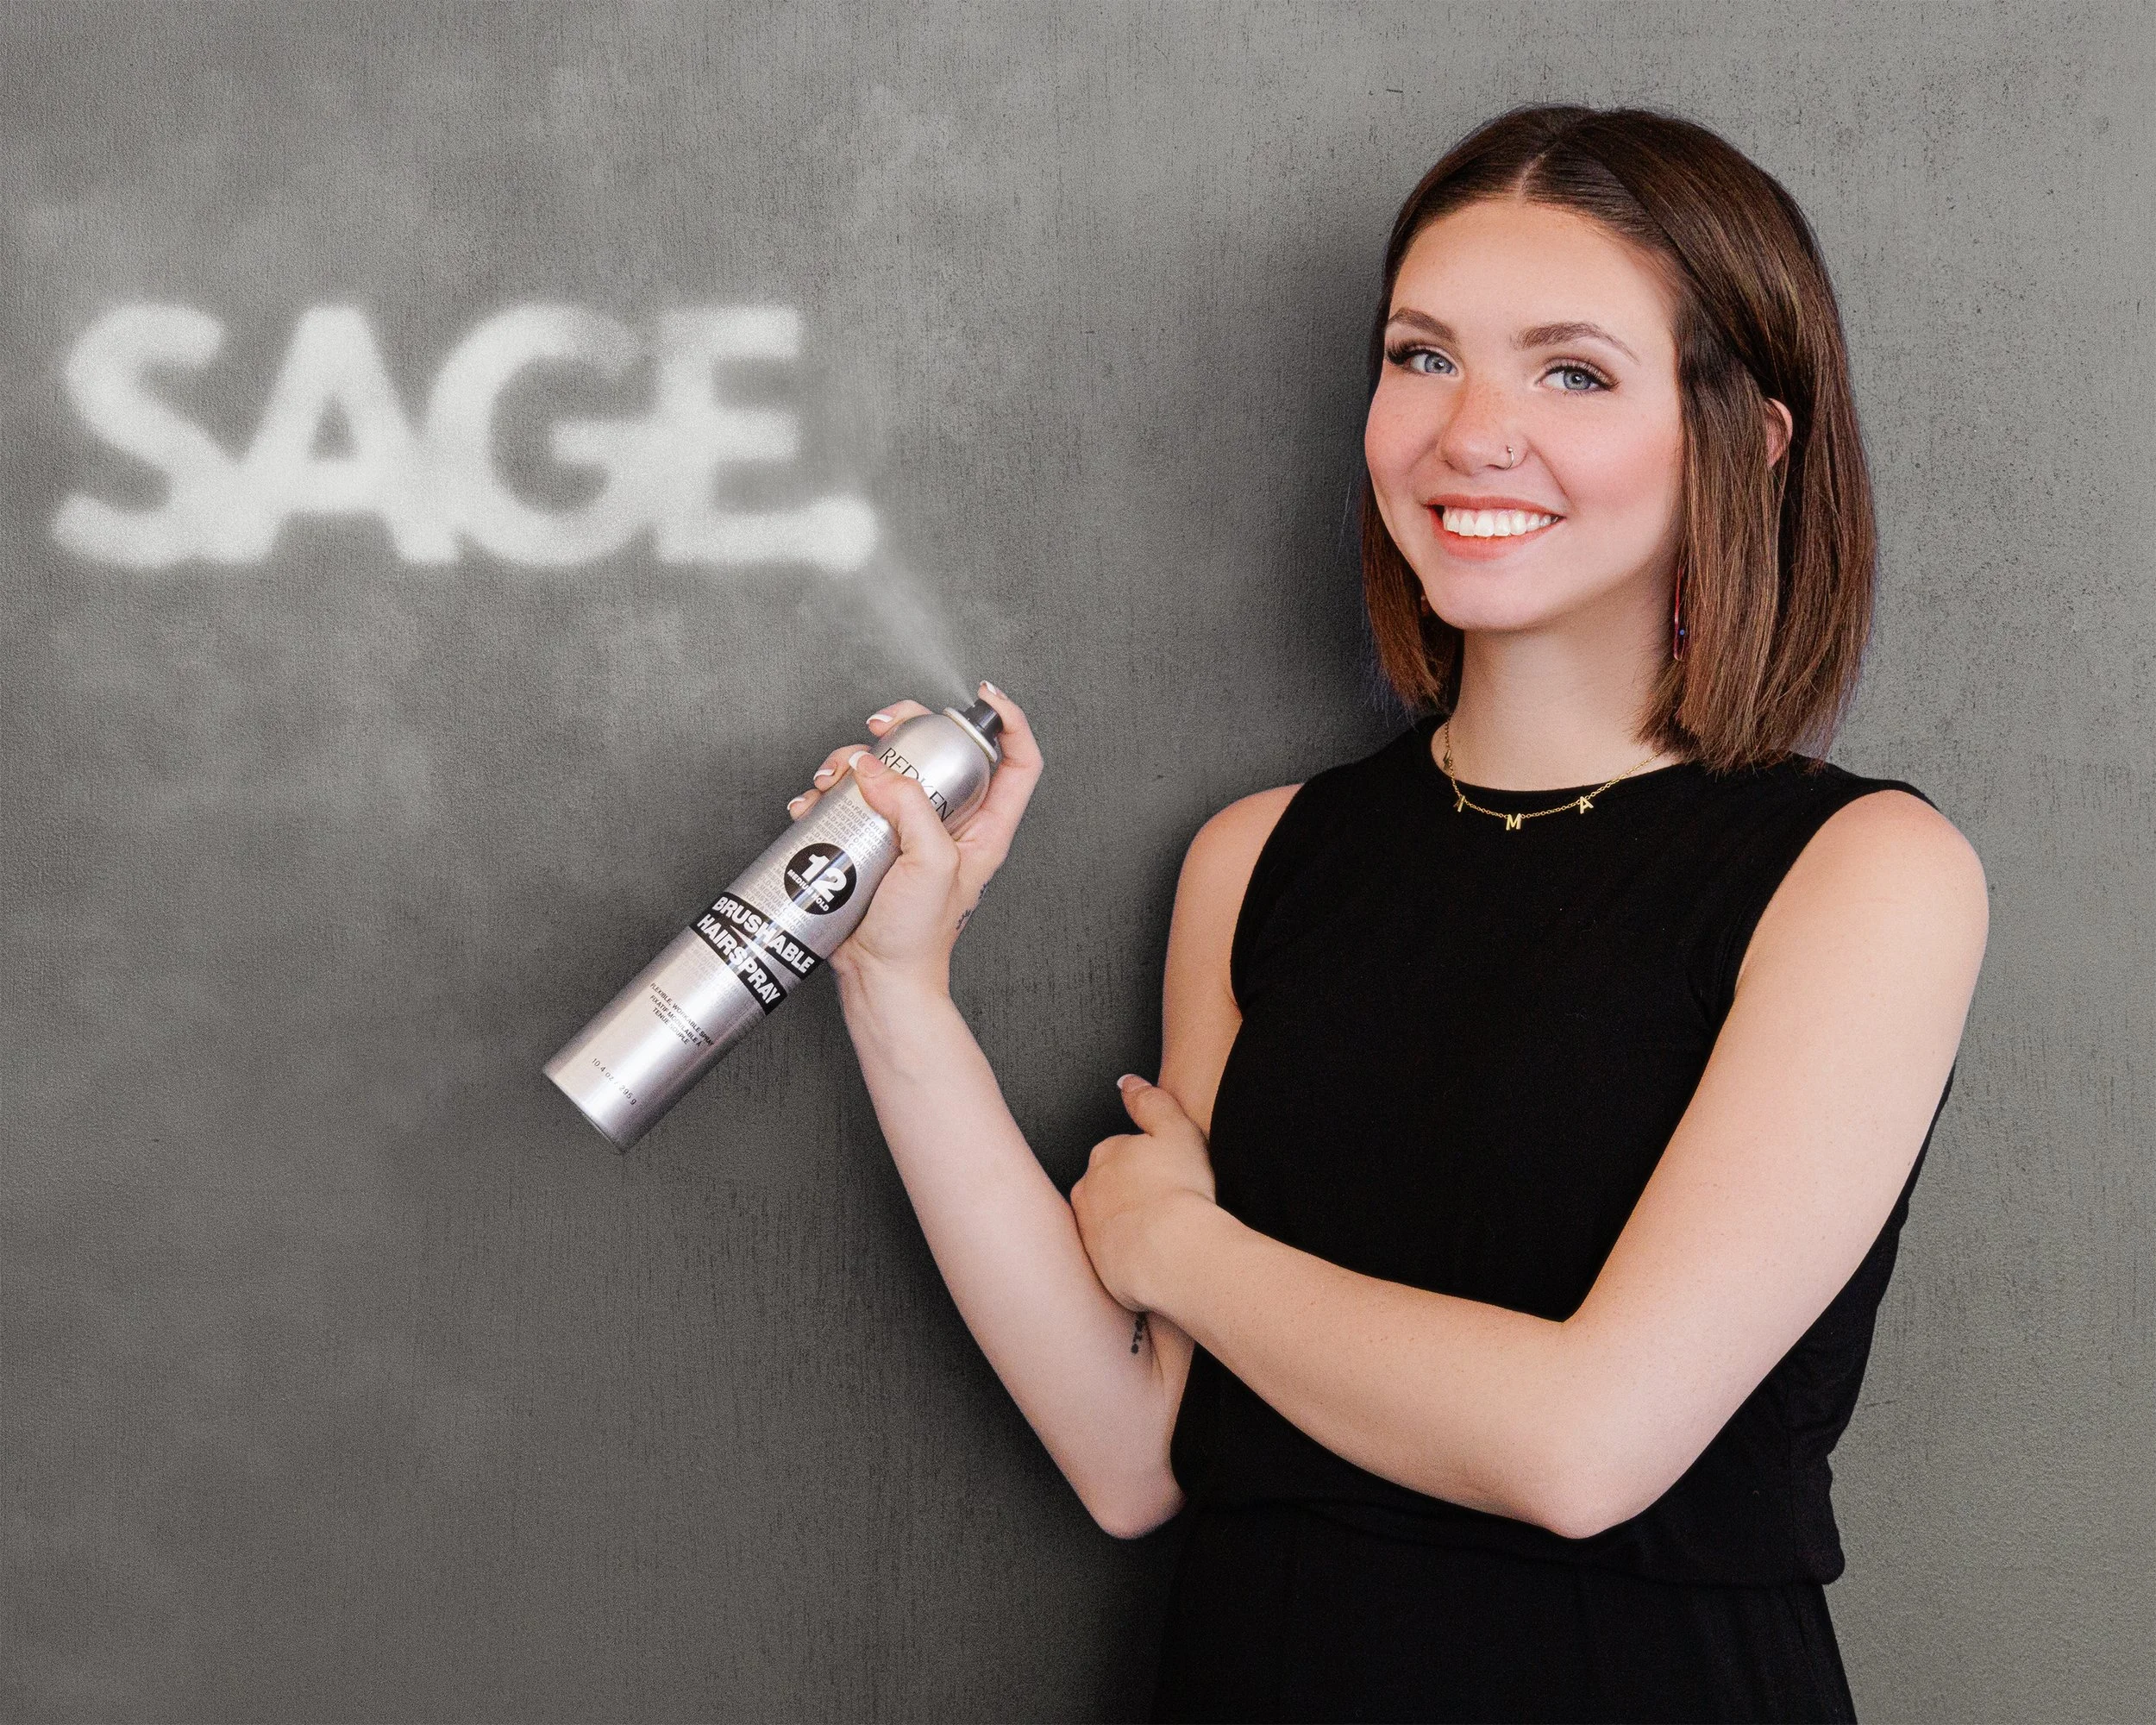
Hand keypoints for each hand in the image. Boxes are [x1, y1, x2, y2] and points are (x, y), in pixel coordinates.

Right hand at [786, 682, 1043, 994]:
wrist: (879, 978)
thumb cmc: (918, 938)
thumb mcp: (930, 865)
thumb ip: (910, 808)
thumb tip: (874, 767)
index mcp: (985, 828)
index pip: (1018, 763)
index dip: (1009, 722)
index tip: (984, 696)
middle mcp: (950, 823)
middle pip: (941, 752)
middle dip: (908, 728)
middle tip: (881, 725)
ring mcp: (908, 830)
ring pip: (889, 770)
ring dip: (854, 762)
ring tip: (832, 780)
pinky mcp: (872, 839)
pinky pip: (853, 800)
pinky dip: (829, 795)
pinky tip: (813, 807)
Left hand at [1071, 1075, 1219, 1313]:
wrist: (1173, 1253)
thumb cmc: (1180, 1190)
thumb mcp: (1176, 1129)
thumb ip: (1150, 1101)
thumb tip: (1127, 1081)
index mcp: (1105, 1153)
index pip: (1122, 1152)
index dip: (1150, 1164)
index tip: (1171, 1176)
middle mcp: (1088, 1188)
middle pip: (1111, 1186)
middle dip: (1134, 1193)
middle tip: (1168, 1205)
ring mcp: (1088, 1228)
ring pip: (1109, 1220)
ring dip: (1130, 1223)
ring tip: (1163, 1233)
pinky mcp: (1094, 1263)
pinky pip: (1112, 1253)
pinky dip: (1129, 1253)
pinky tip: (1154, 1256)